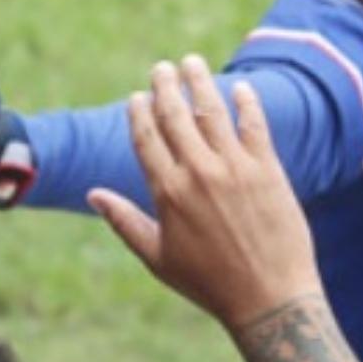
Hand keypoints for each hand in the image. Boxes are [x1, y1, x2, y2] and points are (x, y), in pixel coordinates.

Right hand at [88, 57, 321, 330]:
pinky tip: (239, 88)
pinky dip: (246, 104)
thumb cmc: (207, 282)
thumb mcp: (156, 257)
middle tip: (161, 67)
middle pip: (176, 117)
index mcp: (167, 192)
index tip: (136, 96)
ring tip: (191, 63)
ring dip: (199, 84)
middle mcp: (198, 173)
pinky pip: (255, 128)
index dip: (139, 113)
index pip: (147, 138)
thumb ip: (123, 221)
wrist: (269, 298)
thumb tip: (93, 193)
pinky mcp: (268, 172)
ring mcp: (235, 169)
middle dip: (165, 87)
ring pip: (212, 113)